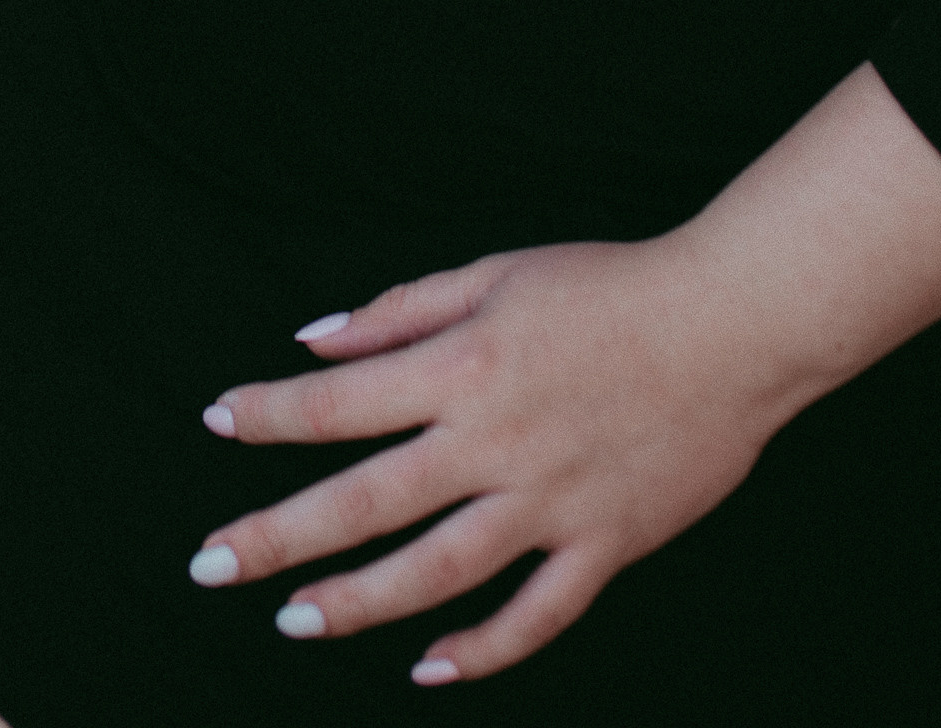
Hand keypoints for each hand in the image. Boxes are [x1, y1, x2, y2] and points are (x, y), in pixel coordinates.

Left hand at [190, 64, 940, 685]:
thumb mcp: (498, 273)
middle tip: (209, 565)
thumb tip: (314, 337)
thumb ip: (404, 309)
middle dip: (278, 535)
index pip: (341, 400)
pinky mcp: (606, 545)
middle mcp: (495, 442)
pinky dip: (482, 649)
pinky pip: (536, 616)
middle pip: (367, 501)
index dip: (271, 412)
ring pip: (437, 573)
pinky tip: (429, 667)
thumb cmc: (608, 286)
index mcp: (464, 366)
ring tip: (294, 622)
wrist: (732, 324)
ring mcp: (551, 503)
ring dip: (360, 603)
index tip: (215, 420)